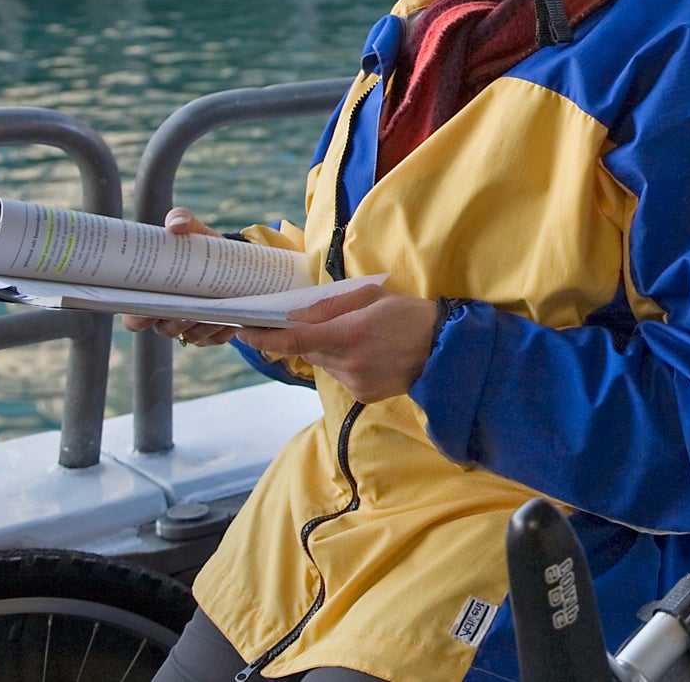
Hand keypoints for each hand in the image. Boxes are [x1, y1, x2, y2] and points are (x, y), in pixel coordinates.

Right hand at [121, 207, 239, 346]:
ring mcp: (191, 329)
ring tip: (216, 311)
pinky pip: (217, 339)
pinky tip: (233, 318)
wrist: (234, 260)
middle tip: (187, 308)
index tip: (148, 305)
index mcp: (153, 298)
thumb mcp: (195, 231)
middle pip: (164, 329)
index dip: (136, 317)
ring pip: (192, 336)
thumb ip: (182, 220)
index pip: (133, 318)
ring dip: (203, 325)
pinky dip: (224, 329)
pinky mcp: (214, 334)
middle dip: (175, 321)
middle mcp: (168, 318)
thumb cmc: (203, 247)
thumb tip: (176, 224)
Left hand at [236, 284, 441, 403]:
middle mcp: (349, 361)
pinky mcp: (363, 395)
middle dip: (306, 338)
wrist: (444, 349)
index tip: (244, 331)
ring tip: (361, 339)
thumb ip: (332, 304)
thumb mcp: (373, 295)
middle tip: (327, 325)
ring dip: (329, 351)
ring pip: (324, 364)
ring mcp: (356, 382)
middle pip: (307, 351)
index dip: (265, 337)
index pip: (295, 339)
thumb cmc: (409, 314)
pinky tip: (371, 356)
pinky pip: (340, 376)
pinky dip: (345, 364)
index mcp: (351, 332)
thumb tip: (296, 314)